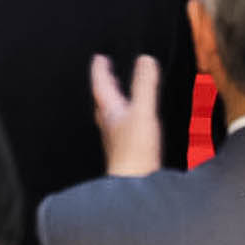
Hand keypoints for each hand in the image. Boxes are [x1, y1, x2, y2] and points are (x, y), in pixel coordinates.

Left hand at [88, 53, 163, 178]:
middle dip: (106, 86)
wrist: (134, 186)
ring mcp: (118, 140)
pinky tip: (136, 124)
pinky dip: (128, 119)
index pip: (101, 87)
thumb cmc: (134, 151)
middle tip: (108, 74)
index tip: (99, 58)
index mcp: (111, 112)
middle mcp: (111, 125)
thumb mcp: (142, 111)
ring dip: (116, 102)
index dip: (100, 71)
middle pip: (104, 102)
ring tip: (122, 96)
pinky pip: (124, 129)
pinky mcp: (127, 152)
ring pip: (113, 116)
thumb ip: (144, 85)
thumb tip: (145, 60)